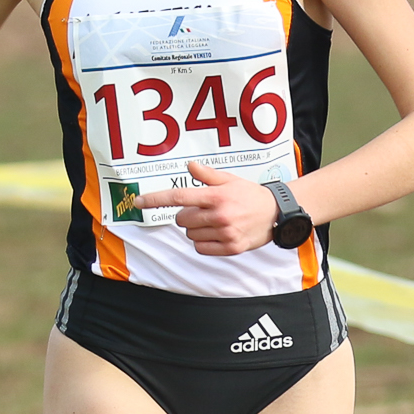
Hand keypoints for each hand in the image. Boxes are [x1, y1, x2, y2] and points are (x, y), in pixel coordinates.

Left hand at [139, 158, 277, 255]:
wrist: (276, 214)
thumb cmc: (250, 195)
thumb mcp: (230, 180)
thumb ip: (207, 176)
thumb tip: (190, 165)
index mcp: (216, 196)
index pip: (179, 197)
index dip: (155, 199)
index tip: (138, 201)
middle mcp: (219, 215)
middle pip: (181, 219)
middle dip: (187, 215)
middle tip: (204, 210)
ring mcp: (225, 233)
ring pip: (190, 234)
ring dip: (196, 229)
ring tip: (215, 222)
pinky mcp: (230, 248)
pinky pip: (200, 248)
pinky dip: (203, 242)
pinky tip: (217, 234)